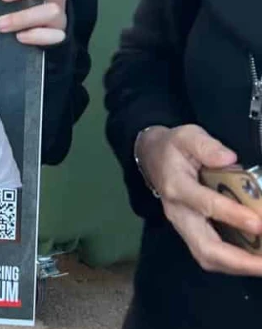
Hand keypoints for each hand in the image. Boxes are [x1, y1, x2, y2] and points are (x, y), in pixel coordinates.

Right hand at [137, 124, 261, 275]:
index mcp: (177, 187)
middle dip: (238, 260)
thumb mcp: (187, 136)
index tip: (260, 223)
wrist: (151, 158)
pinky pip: (211, 255)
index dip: (232, 215)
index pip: (205, 205)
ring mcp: (183, 227)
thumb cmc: (173, 147)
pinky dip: (235, 263)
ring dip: (238, 266)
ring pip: (207, 257)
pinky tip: (255, 260)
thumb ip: (206, 146)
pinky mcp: (191, 233)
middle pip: (204, 247)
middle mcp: (178, 213)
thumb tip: (230, 158)